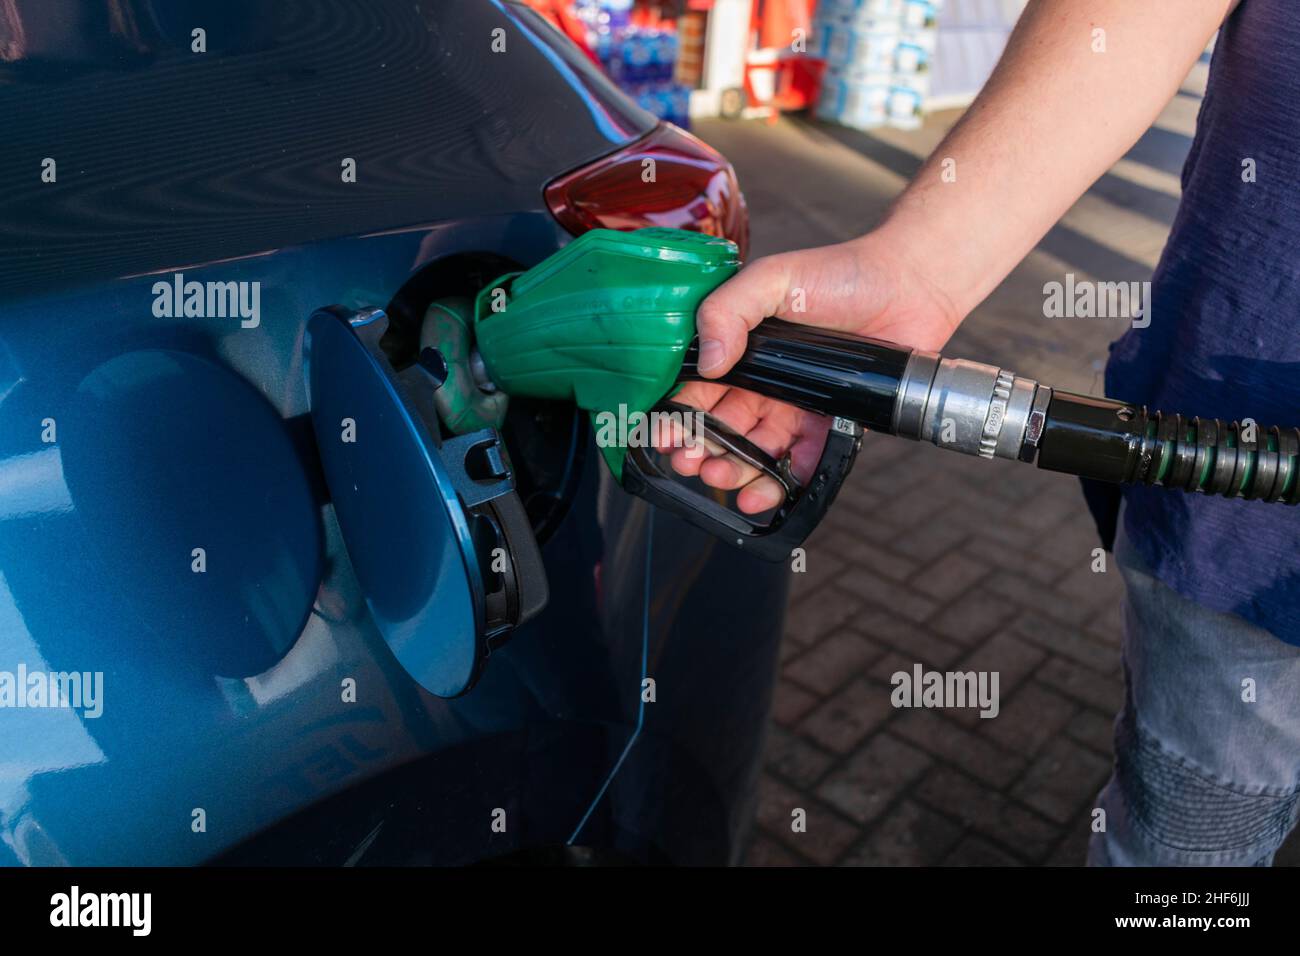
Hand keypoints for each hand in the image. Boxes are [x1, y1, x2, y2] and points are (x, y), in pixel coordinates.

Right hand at [659, 233, 961, 512]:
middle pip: (720, 429)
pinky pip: (801, 464)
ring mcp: (795, 407)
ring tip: (723, 478)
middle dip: (700, 452)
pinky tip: (764, 493)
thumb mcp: (771, 278)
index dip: (677, 416)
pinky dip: (782, 485)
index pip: (697, 390)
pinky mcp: (831, 425)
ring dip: (733, 472)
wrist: (909, 284)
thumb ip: (729, 309)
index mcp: (740, 351)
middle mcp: (763, 384)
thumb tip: (708, 361)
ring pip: (754, 452)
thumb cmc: (839, 273)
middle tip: (691, 463)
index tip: (665, 436)